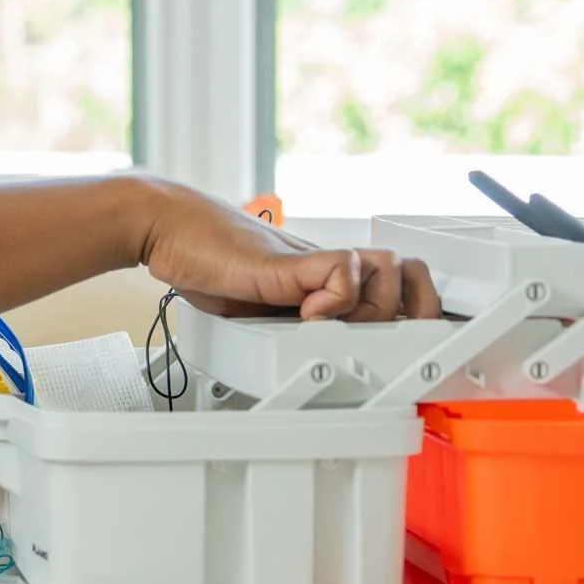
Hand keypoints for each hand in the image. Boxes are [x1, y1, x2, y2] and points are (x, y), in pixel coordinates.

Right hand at [134, 180, 440, 320]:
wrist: (166, 227)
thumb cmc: (201, 261)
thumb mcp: (253, 306)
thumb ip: (281, 322)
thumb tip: (295, 356)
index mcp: (321, 275)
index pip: (394, 278)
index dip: (413, 306)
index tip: (417, 341)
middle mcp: (324, 264)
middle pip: (408, 272)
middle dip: (414, 311)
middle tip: (390, 337)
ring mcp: (310, 261)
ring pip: (387, 270)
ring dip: (373, 308)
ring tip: (338, 326)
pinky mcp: (290, 262)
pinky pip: (342, 273)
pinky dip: (334, 301)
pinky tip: (305, 315)